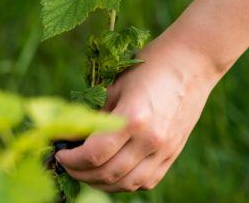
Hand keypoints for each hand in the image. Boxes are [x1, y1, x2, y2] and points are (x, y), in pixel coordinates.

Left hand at [56, 38, 221, 191]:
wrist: (190, 64)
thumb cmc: (147, 68)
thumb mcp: (114, 87)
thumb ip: (94, 116)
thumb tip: (69, 137)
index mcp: (132, 119)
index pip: (94, 154)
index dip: (70, 159)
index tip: (58, 153)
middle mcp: (150, 140)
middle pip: (108, 173)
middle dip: (80, 173)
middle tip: (66, 164)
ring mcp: (164, 151)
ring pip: (127, 184)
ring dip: (100, 183)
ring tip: (83, 171)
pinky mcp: (172, 155)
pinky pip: (145, 181)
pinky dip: (124, 183)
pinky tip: (109, 173)